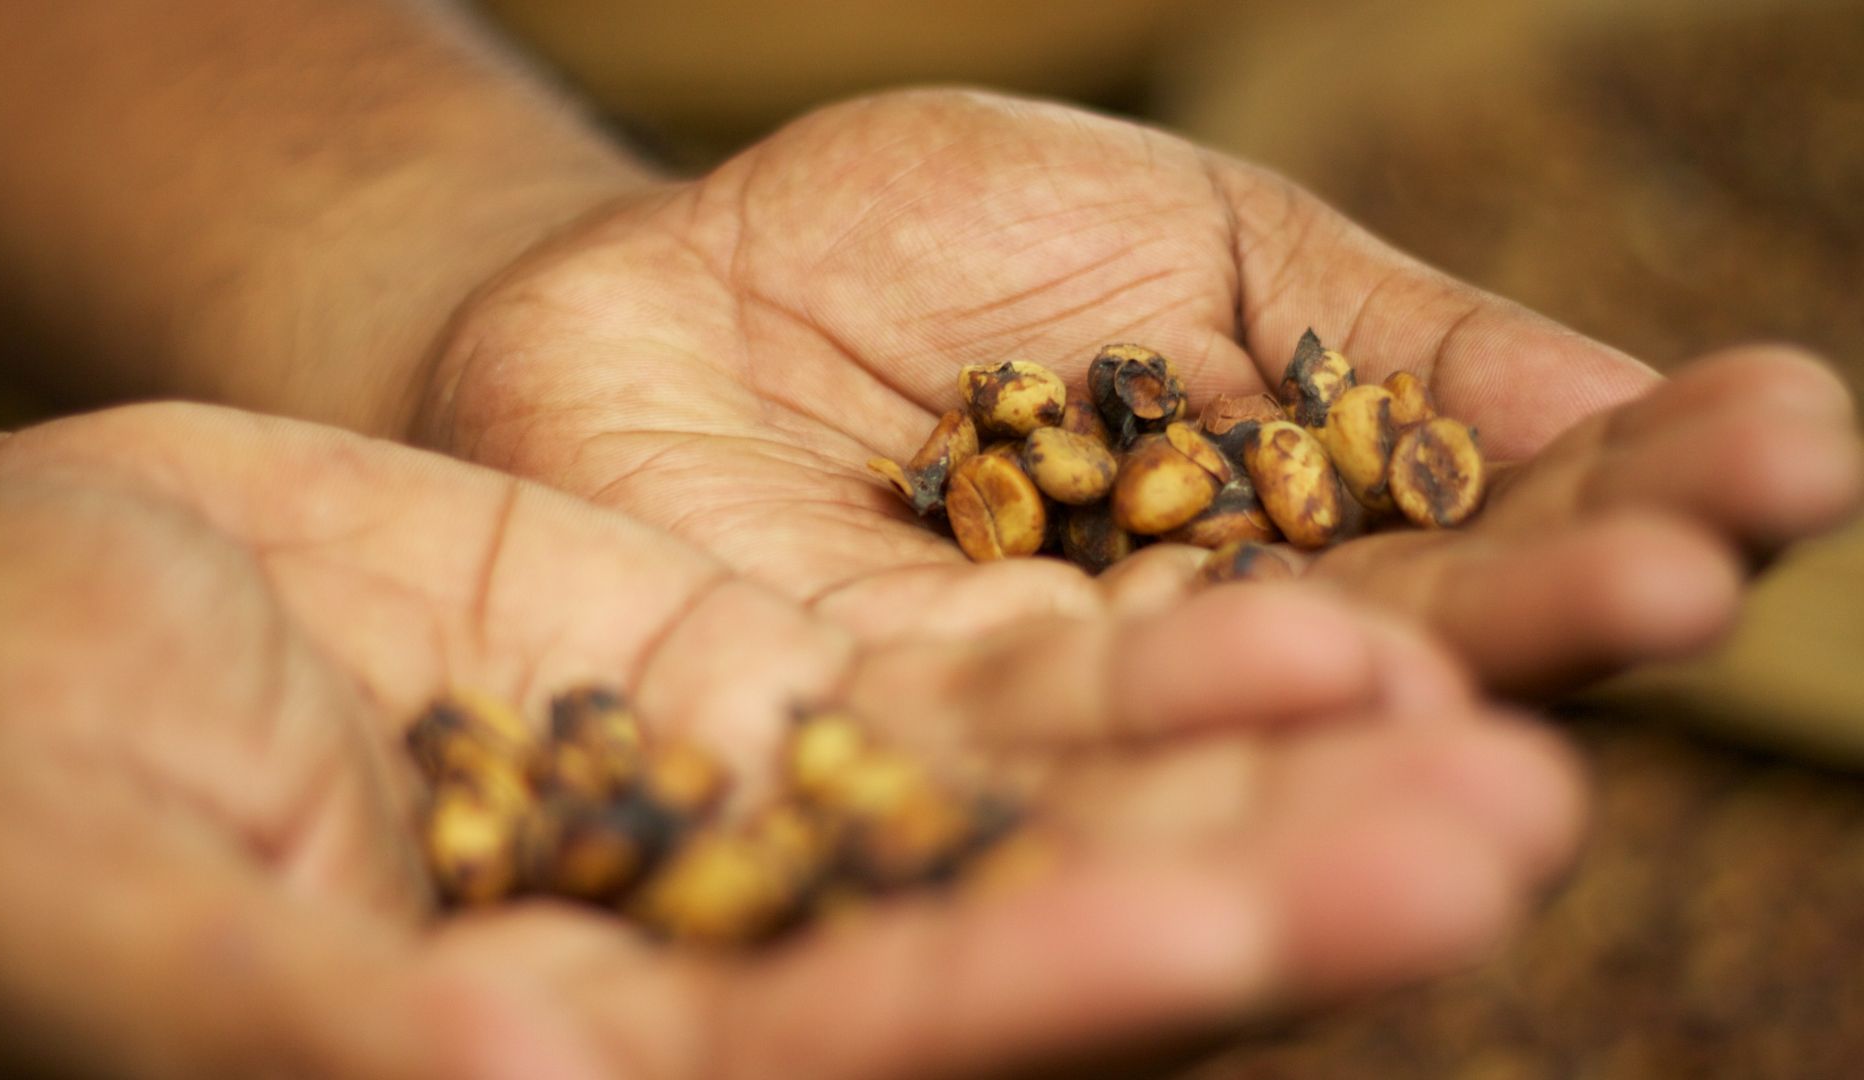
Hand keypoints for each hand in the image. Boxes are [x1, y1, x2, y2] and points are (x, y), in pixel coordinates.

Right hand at [0, 404, 1577, 1078]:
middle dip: (1255, 895)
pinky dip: (1135, 646)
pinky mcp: (750, 685)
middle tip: (1504, 825)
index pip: (851, 1072)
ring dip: (1257, 763)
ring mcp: (746, 827)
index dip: (1045, 996)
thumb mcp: (108, 907)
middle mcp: (705, 986)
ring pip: (1043, 809)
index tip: (1246, 924)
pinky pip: (978, 677)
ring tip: (1488, 711)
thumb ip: (300, 1028)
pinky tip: (1310, 598)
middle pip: (1021, 956)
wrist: (1, 601)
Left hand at [419, 90, 1861, 694]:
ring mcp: (1045, 739)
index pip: (1484, 535)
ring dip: (1389, 753)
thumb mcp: (1183, 246)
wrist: (651, 292)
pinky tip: (1311, 728)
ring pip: (1235, 761)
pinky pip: (1037, 766)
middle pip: (1389, 672)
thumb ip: (1383, 344)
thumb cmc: (913, 256)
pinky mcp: (883, 768)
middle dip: (1544, 630)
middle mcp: (1187, 676)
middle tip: (1704, 581)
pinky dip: (1171, 757)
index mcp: (1282, 549)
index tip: (1795, 443)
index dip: (1634, 494)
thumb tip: (1646, 409)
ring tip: (1542, 729)